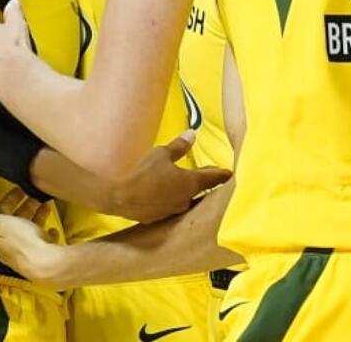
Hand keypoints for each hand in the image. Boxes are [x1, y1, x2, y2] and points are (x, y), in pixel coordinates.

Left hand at [0, 204, 70, 286]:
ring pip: (30, 232)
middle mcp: (11, 249)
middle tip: (31, 196)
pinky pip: (44, 243)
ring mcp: (28, 253)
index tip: (16, 192)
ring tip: (45, 207)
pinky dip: (47, 234)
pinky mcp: (43, 257)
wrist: (48, 266)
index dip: (6, 204)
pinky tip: (52, 229)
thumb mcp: (3, 224)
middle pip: (15, 225)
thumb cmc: (24, 245)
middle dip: (22, 209)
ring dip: (36, 218)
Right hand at [107, 131, 231, 223]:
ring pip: (187, 198)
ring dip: (189, 189)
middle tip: (212, 174)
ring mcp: (175, 210)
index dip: (222, 174)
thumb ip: (179, 146)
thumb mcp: (161, 154)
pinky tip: (167, 193)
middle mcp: (187, 199)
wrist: (120, 197)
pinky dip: (174, 197)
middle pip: (202, 188)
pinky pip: (173, 205)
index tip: (230, 173)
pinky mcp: (162, 216)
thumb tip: (192, 134)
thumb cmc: (143, 172)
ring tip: (187, 182)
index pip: (213, 178)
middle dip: (206, 180)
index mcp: (191, 183)